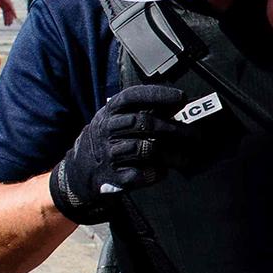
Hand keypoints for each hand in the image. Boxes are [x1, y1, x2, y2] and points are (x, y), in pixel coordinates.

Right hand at [0, 0, 17, 24]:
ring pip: (10, 14)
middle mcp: (7, 8)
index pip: (5, 16)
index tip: (5, 24)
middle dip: (8, 21)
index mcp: (4, 8)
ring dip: (11, 19)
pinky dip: (14, 14)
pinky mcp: (10, 5)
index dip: (5, 20)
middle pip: (8, 16)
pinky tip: (15, 17)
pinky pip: (13, 10)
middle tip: (8, 25)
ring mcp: (9, 7)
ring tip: (11, 23)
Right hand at [48, 85, 188, 223]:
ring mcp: (109, 154)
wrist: (77, 173)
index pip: (132, 97)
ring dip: (172, 154)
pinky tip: (163, 171)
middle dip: (174, 128)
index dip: (157, 95)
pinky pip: (140, 174)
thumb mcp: (116, 120)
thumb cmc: (107, 141)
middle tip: (195, 135)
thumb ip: (142, 111)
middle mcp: (107, 130)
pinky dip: (156, 173)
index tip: (181, 98)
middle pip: (145, 123)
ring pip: (146, 149)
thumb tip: (177, 102)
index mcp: (109, 112)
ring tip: (186, 158)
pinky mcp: (112, 178)